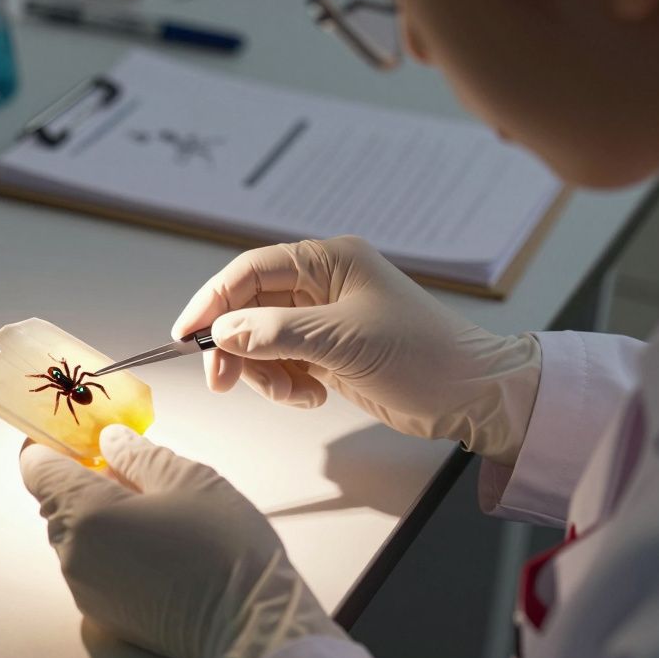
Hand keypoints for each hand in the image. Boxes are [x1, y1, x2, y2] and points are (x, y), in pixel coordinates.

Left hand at [20, 425, 344, 657]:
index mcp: (85, 512)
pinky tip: (155, 542)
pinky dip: (111, 546)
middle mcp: (73, 553)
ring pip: (76, 534)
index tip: (77, 432)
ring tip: (153, 506)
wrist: (250, 627)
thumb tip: (109, 441)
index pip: (35, 466)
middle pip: (56, 500)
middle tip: (129, 463)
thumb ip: (137, 454)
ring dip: (100, 512)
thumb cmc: (223, 549)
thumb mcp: (186, 478)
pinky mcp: (103, 614)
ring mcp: (85, 588)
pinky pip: (92, 565)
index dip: (52, 442)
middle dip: (84, 476)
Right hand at [172, 236, 541, 464]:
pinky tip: (313, 396)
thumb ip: (275, 333)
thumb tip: (223, 332)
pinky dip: (285, 385)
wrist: (472, 396)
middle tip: (224, 382)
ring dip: (264, 373)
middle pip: (248, 309)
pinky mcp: (326, 351)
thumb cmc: (425, 355)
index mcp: (328, 261)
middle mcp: (321, 284)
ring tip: (296, 394)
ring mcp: (322, 319)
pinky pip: (280, 364)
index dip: (212, 301)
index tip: (186, 335)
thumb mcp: (343, 340)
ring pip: (259, 342)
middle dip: (235, 347)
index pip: (249, 272)